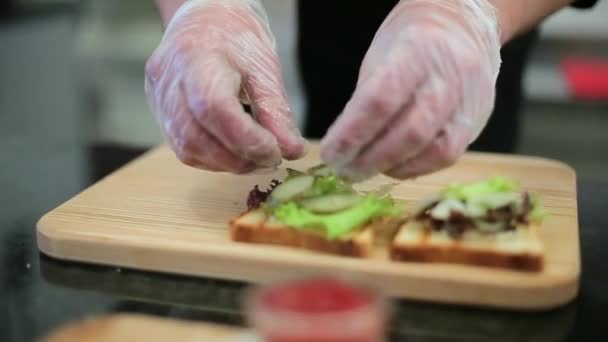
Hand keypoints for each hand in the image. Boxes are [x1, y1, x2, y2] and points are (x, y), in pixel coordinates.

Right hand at [145, 0, 305, 172]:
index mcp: (196, 57)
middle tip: (270, 159)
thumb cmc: (236, 40)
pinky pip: (183, 148)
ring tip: (255, 157)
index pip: (214, 107)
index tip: (275, 151)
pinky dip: (212, 158)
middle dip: (237, 157)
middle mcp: (169, 79)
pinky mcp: (159, 112)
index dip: (246, 138)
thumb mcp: (264, 69)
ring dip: (226, 162)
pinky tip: (234, 152)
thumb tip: (293, 151)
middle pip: (196, 135)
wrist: (206, 22)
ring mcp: (158, 97)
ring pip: (187, 147)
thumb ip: (276, 112)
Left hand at [321, 0, 500, 179]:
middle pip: (408, 132)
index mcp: (417, 50)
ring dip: (390, 168)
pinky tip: (392, 167)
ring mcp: (469, 100)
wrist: (462, 27)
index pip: (379, 101)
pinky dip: (415, 168)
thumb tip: (343, 148)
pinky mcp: (478, 120)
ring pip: (431, 149)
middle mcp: (449, 76)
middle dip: (369, 159)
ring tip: (363, 171)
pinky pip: (446, 156)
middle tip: (343, 171)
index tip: (329, 154)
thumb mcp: (379, 58)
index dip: (351, 134)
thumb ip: (365, 101)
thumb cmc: (410, 43)